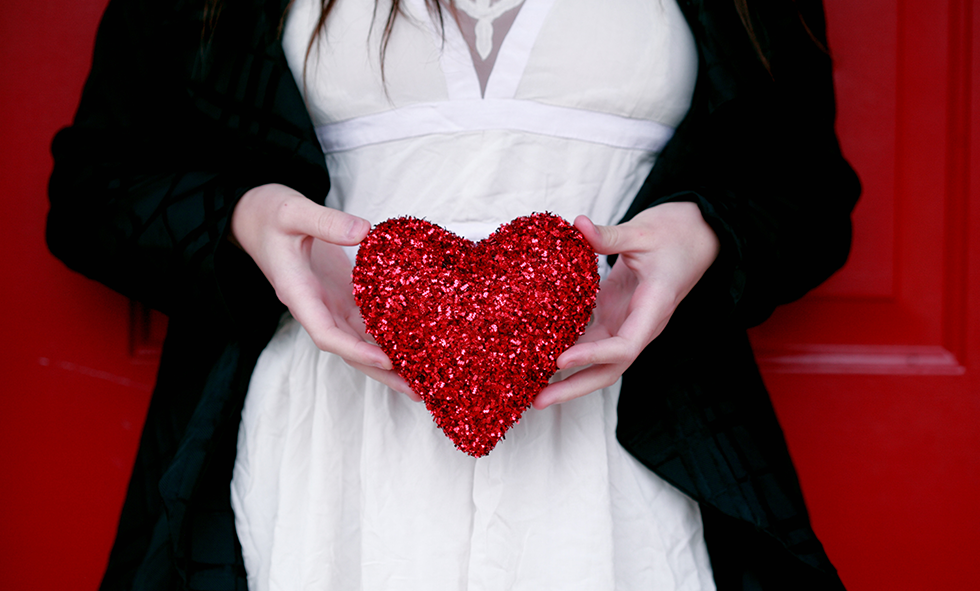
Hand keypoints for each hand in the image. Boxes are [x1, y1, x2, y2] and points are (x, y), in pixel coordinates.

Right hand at [231, 184, 416, 398]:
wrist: (254, 215)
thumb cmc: (268, 213)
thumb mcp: (293, 211)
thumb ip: (326, 221)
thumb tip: (365, 231)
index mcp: (298, 293)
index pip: (326, 333)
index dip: (355, 349)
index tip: (386, 359)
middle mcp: (314, 306)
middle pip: (349, 349)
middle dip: (381, 371)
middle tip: (417, 390)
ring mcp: (328, 303)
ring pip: (359, 340)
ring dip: (389, 361)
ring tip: (422, 379)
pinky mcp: (340, 293)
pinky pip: (364, 321)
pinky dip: (387, 335)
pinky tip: (414, 346)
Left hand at [533, 202, 719, 408]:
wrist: (698, 234)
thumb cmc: (677, 233)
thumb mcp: (643, 230)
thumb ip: (610, 235)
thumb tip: (577, 225)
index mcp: (654, 308)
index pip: (625, 345)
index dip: (593, 356)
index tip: (561, 360)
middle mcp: (641, 324)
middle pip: (609, 369)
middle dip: (574, 387)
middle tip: (538, 400)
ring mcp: (628, 321)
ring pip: (598, 359)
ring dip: (567, 374)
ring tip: (532, 384)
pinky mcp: (616, 312)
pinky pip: (591, 337)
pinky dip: (567, 346)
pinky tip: (539, 351)